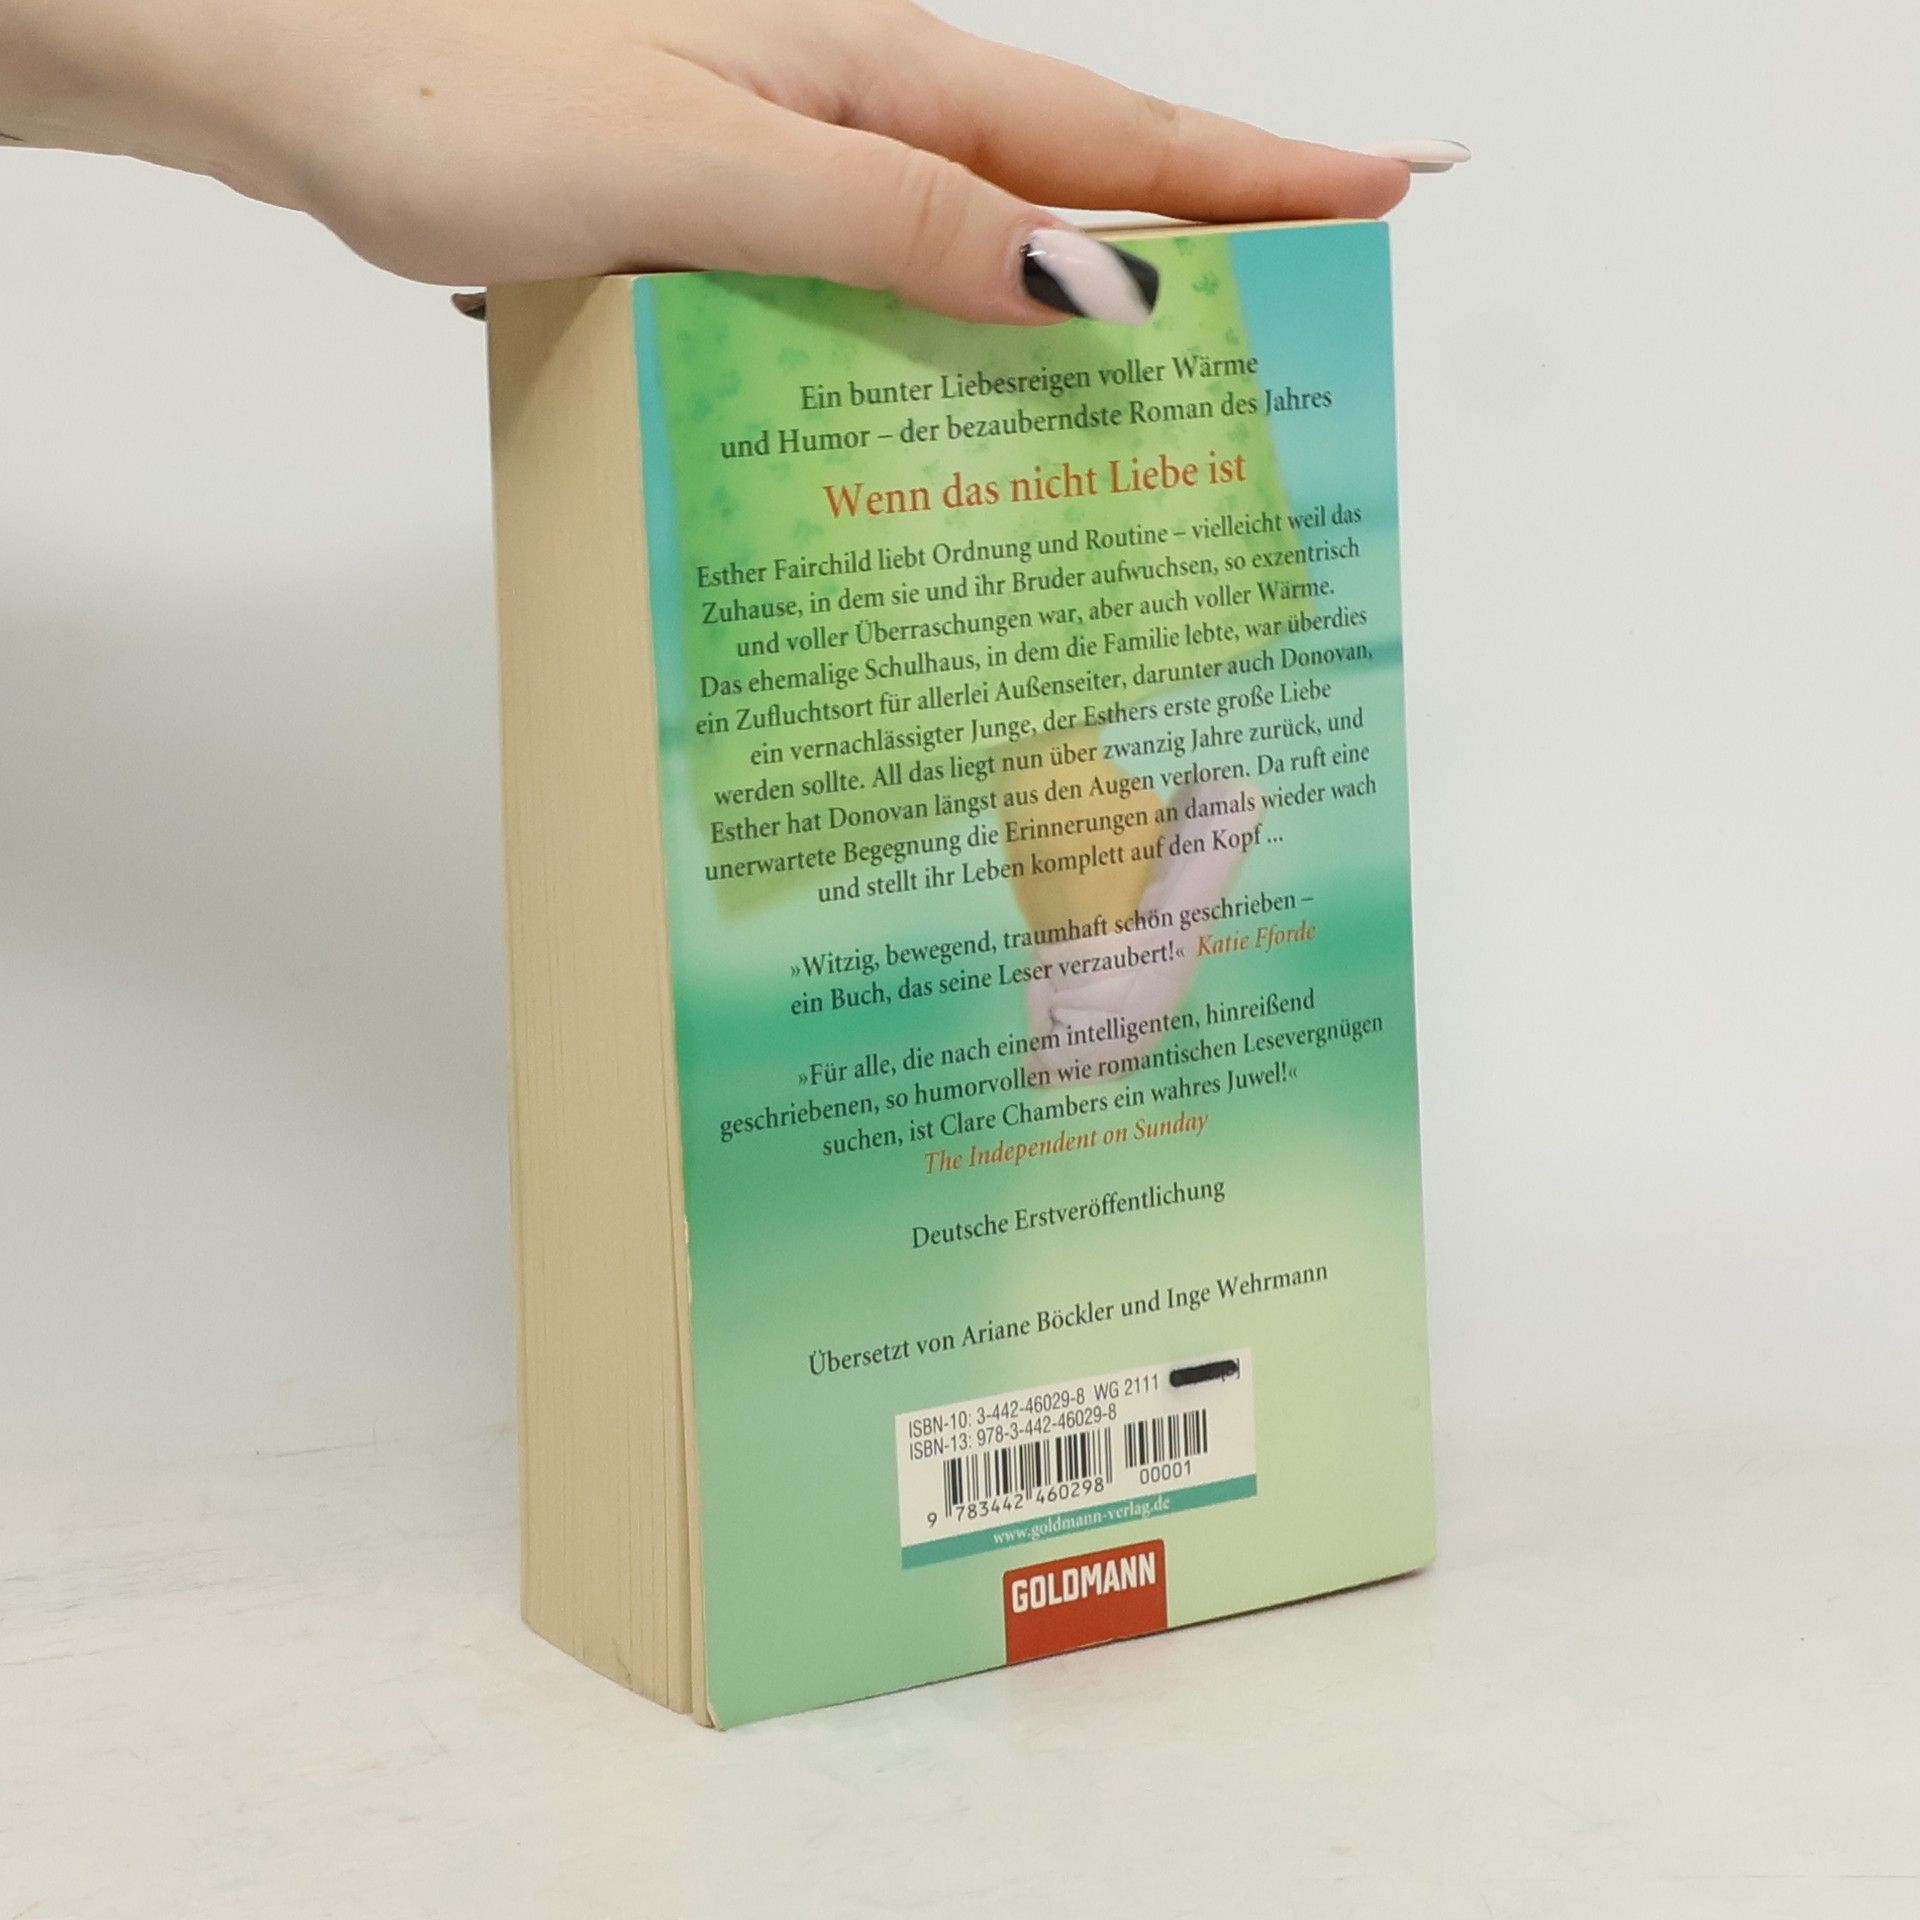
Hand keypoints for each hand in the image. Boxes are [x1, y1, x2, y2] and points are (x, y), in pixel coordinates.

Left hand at [3, 0, 1453, 321]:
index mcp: (875, 78)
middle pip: (1070, 185)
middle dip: (1209, 243)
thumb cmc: (457, 87)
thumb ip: (890, 221)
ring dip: (1078, 299)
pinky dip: (944, 327)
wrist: (283, 59)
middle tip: (1323, 308)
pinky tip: (957, 386)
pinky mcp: (730, 199)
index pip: (1112, 139)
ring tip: (1174, 386)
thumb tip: (1086, 279)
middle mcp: (850, 106)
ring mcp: (791, 151)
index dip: (1260, 177)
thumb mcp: (700, 166)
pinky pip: (879, 272)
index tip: (1393, 188)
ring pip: (976, 238)